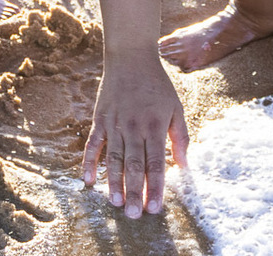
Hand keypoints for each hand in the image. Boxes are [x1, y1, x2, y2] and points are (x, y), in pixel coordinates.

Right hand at [82, 53, 188, 218]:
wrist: (130, 57)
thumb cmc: (157, 84)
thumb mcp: (176, 107)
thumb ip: (181, 137)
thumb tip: (184, 165)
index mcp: (155, 126)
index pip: (156, 163)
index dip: (156, 187)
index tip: (155, 208)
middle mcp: (134, 127)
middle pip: (133, 165)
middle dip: (134, 192)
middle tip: (134, 215)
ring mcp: (114, 123)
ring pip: (113, 159)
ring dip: (113, 182)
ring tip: (115, 203)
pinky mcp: (100, 119)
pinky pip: (92, 144)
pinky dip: (89, 163)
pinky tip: (88, 181)